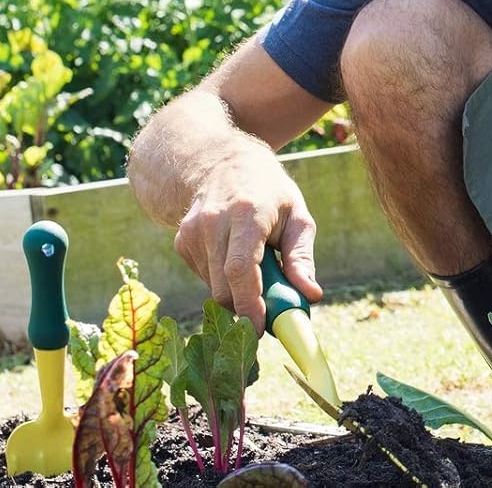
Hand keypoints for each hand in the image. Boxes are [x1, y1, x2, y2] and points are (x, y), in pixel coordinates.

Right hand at [173, 143, 321, 333]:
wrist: (222, 162)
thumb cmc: (269, 192)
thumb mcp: (297, 216)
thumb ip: (302, 257)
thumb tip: (311, 296)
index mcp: (246, 213)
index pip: (240, 269)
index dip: (249, 304)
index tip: (261, 329)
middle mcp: (213, 222)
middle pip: (224, 286)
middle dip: (246, 308)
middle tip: (270, 311)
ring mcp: (191, 232)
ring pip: (213, 287)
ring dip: (237, 293)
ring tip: (258, 270)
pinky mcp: (181, 242)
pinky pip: (204, 278)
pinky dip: (222, 280)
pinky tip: (234, 257)